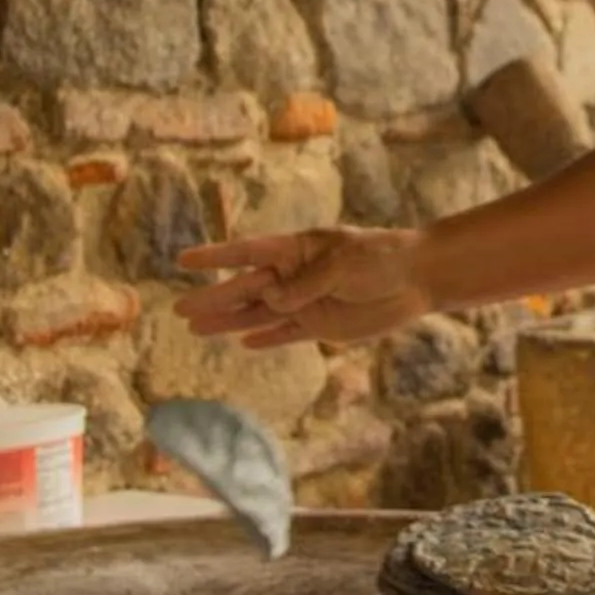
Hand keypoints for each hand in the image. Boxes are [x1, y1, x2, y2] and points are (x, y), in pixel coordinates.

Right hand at [174, 227, 432, 349]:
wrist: (416, 279)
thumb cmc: (380, 258)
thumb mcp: (342, 263)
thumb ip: (306, 283)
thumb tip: (273, 300)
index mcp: (295, 250)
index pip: (247, 252)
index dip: (215, 257)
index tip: (183, 261)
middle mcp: (294, 277)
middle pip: (245, 289)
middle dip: (213, 299)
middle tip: (178, 309)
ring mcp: (305, 302)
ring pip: (258, 314)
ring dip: (228, 323)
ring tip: (195, 329)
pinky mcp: (320, 326)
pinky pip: (285, 334)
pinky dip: (265, 339)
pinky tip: (242, 344)